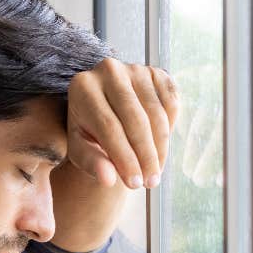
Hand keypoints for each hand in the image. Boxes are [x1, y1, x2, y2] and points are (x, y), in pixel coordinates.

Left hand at [66, 57, 179, 189]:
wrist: (103, 111)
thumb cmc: (88, 135)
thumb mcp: (81, 151)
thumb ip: (92, 164)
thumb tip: (108, 179)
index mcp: (82, 87)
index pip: (109, 127)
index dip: (124, 157)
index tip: (134, 184)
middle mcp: (108, 70)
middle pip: (135, 119)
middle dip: (145, 155)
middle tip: (150, 183)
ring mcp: (135, 68)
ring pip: (155, 112)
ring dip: (160, 147)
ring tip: (156, 173)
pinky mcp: (156, 72)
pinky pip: (170, 102)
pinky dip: (171, 128)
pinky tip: (162, 150)